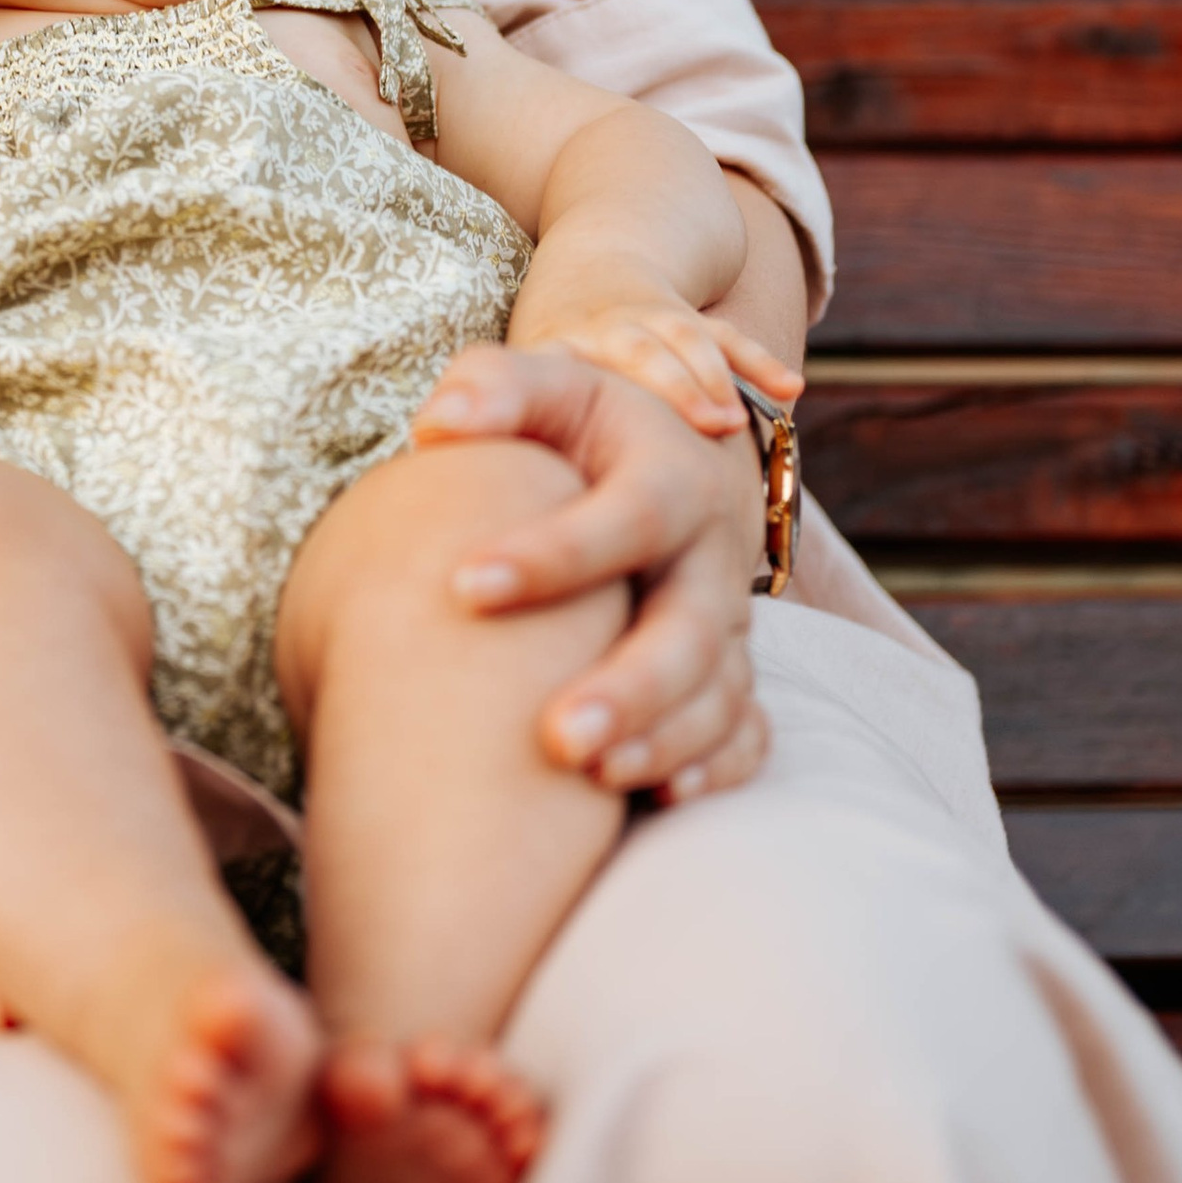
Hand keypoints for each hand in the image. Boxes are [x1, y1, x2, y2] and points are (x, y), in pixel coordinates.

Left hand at [413, 344, 769, 805]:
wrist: (652, 457)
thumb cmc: (574, 424)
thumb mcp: (546, 384)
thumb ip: (494, 386)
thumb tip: (439, 423)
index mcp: (671, 477)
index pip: (626, 517)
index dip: (552, 555)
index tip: (463, 585)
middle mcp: (711, 557)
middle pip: (689, 628)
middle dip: (629, 687)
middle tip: (555, 739)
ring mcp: (725, 623)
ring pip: (717, 693)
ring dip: (663, 740)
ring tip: (591, 779)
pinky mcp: (728, 674)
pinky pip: (742, 731)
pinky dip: (714, 766)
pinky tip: (659, 799)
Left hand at [518, 269, 802, 445]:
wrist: (592, 275)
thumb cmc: (546, 370)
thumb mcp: (513, 389)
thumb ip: (505, 423)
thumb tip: (460, 490)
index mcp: (553, 352)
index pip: (553, 373)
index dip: (571, 407)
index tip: (588, 451)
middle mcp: (604, 330)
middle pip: (629, 348)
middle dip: (661, 386)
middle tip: (684, 431)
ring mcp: (652, 322)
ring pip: (682, 337)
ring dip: (706, 378)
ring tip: (730, 424)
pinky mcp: (693, 325)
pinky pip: (729, 337)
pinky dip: (757, 362)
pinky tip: (790, 388)